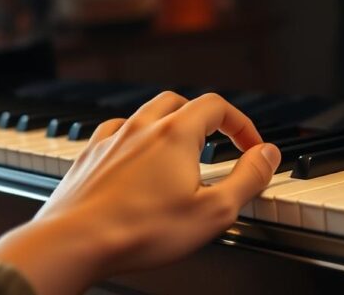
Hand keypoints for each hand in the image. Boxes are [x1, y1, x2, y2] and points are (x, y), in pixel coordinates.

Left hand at [0, 92, 281, 294]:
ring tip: (179, 150)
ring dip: (168, 124)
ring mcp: (111, 139)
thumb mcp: (214, 212)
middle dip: (204, 118)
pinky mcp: (88, 156)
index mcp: (176, 133)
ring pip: (146, 113)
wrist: (75, 242)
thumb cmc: (141, 231)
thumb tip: (268, 154)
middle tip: (218, 142)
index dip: (241, 124)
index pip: (218, 106)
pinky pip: (115, 132)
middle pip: (180, 102)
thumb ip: (248, 178)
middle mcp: (142, 126)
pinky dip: (133, 138)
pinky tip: (134, 158)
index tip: (252, 147)